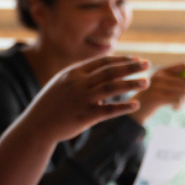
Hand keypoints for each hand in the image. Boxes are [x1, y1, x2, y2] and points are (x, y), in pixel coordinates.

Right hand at [25, 56, 148, 142]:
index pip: (102, 62)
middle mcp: (79, 84)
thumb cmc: (50, 105)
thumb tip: (100, 72)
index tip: (136, 59)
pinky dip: (123, 107)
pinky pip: (108, 110)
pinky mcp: (85, 116)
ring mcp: (82, 99)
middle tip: (148, 64)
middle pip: (110, 71)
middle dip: (131, 66)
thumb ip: (81, 77)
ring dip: (131, 83)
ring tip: (146, 82)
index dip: (121, 59)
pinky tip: (136, 104)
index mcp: (73, 73)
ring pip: (112, 88)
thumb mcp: (62, 84)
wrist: (36, 126)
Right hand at [130, 62, 184, 123]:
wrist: (136, 111)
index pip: (184, 65)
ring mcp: (156, 86)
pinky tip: (175, 108)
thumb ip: (178, 81)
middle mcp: (159, 76)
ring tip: (179, 105)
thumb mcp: (164, 87)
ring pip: (184, 91)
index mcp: (162, 71)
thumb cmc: (154, 99)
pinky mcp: (156, 97)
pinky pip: (178, 99)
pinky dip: (180, 105)